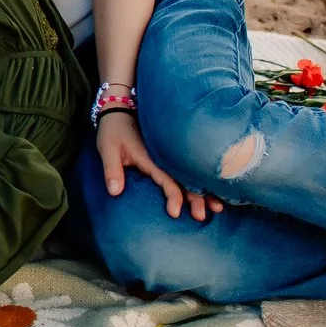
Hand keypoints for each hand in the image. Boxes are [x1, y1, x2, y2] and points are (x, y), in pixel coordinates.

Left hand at [96, 110, 213, 220]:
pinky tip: (213, 195)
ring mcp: (169, 157)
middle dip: (197, 198)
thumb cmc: (113, 130)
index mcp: (153, 158)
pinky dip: (201, 184)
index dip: (174, 196)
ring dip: (205, 192)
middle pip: (186, 180)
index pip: (168, 179)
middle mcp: (165, 158)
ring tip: (218, 208)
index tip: (175, 213)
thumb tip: (115, 192)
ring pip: (191, 177)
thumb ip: (112, 170)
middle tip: (202, 216)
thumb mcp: (107, 149)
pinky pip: (186, 172)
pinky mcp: (168, 156)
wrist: (119, 110)